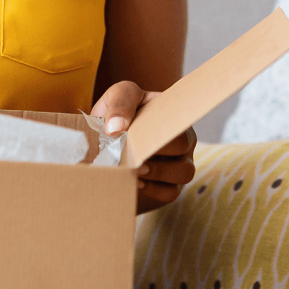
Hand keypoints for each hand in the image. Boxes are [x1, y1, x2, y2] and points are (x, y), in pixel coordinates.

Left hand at [92, 81, 196, 213]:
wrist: (104, 139)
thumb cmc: (116, 113)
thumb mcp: (115, 96)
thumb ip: (119, 103)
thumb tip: (116, 127)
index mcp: (171, 113)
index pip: (179, 116)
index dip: (162, 123)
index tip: (139, 129)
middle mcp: (181, 137)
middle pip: (184, 144)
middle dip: (158, 149)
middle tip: (134, 152)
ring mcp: (178, 162)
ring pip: (185, 172)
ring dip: (158, 172)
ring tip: (135, 168)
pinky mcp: (170, 185)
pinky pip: (171, 192)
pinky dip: (153, 189)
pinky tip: (135, 182)